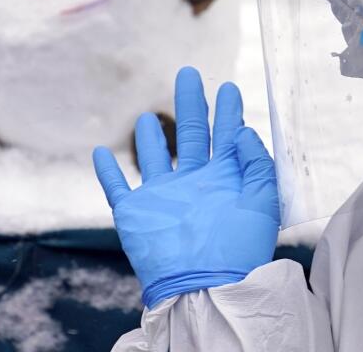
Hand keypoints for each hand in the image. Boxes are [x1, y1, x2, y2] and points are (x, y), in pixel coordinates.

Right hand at [93, 66, 279, 308]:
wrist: (205, 288)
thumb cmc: (239, 251)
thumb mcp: (261, 203)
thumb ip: (256, 165)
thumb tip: (245, 132)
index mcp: (223, 181)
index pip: (226, 137)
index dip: (227, 112)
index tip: (227, 88)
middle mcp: (192, 184)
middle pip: (190, 135)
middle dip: (190, 105)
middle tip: (188, 74)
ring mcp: (162, 198)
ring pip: (154, 159)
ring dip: (150, 138)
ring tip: (149, 117)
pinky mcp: (135, 213)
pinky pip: (117, 187)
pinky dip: (106, 170)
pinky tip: (100, 152)